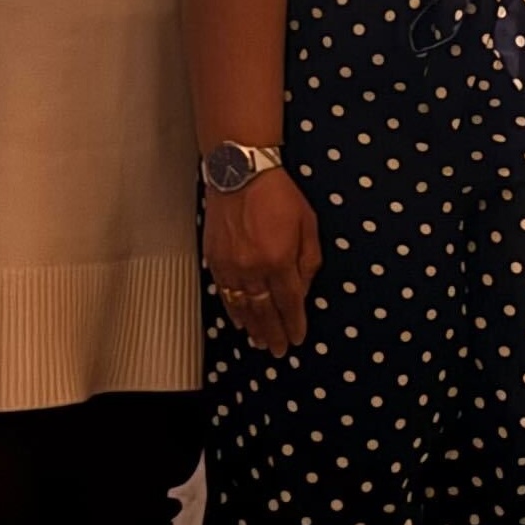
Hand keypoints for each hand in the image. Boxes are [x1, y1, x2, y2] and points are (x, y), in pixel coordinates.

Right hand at [203, 168, 321, 356]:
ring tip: (261, 342)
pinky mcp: (215, 260)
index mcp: (280, 260)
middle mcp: (253, 268)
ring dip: (253, 327)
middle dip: (274, 333)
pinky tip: (239, 320)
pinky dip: (232, 310)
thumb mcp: (308, 224)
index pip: (289, 302)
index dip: (294, 323)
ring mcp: (231, 266)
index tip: (298, 338)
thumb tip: (303, 288)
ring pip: (242, 307)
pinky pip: (224, 293)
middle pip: (264, 311)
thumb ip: (309, 260)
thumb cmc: (278, 195)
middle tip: (279, 350)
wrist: (240, 174)